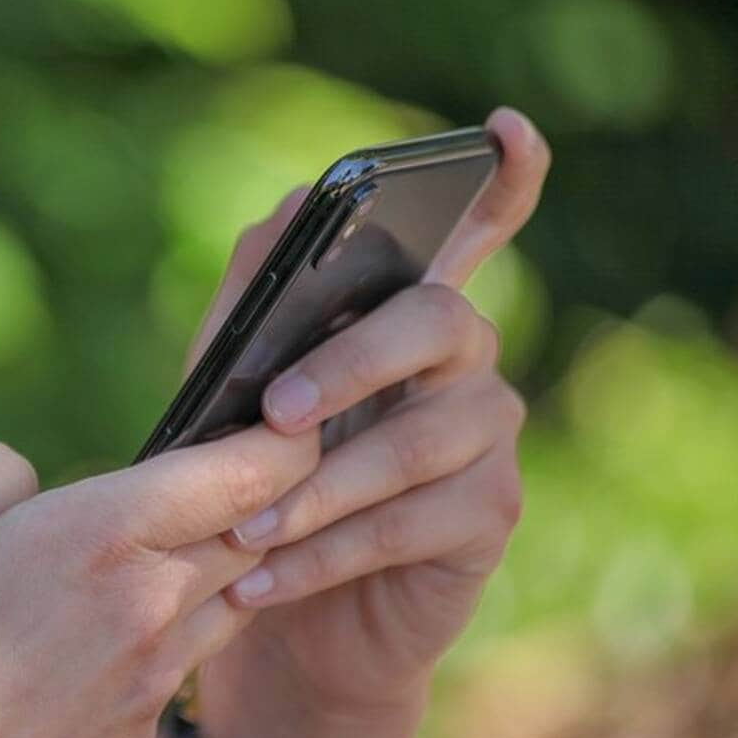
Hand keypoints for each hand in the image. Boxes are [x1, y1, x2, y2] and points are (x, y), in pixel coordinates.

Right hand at [0, 425, 319, 737]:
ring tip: (166, 539)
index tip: (289, 417)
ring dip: (220, 558)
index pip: (244, 474)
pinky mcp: (139, 734)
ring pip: (228, 596)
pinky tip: (112, 622)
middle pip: (254, 532)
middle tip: (234, 463)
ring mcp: (151, 681)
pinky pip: (181, 657)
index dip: (286, 439)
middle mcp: (148, 609)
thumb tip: (33, 477)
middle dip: (262, 494)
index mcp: (96, 542)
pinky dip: (173, 624)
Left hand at [186, 108, 550, 737]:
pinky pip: (407, 525)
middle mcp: (464, 358)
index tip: (504, 126)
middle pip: (438, 320)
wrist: (285, 611)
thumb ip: (256, 306)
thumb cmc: (257, 480)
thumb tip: (283, 217)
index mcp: (402, 312)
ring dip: (316, 489)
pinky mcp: (490, 514)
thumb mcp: (232, 390)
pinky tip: (262, 582)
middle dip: (350, 361)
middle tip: (276, 412)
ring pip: (415, 441)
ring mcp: (487, 434)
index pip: (477, 227)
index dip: (502, 176)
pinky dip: (322, 555)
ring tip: (242, 532)